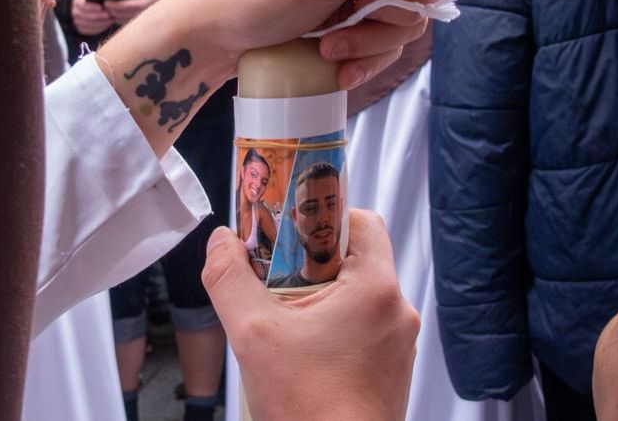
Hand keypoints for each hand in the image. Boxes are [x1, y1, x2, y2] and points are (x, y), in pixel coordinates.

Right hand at [71, 0, 115, 35]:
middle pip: (86, 16)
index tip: (101, 7)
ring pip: (89, 25)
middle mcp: (75, 12)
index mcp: (77, 2)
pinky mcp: (82, 29)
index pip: (83, 5)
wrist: (86, 10)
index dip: (92, 7)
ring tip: (111, 19)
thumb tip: (106, 0)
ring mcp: (77, 22)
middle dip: (99, 16)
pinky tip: (108, 24)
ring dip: (102, 22)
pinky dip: (101, 27)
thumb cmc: (92, 2)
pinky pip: (91, 30)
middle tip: (109, 15)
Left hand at [103, 0, 170, 23]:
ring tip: (106, 9)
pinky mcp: (139, 25)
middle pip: (123, 15)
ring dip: (113, 16)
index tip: (107, 2)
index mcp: (148, 3)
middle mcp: (144, 14)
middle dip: (111, 11)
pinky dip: (118, 20)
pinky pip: (126, 24)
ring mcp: (141, 21)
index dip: (116, 5)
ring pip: (123, 21)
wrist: (172, 12)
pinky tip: (113, 14)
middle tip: (103, 5)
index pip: (128, 5)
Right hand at [203, 210, 418, 420]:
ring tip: (281, 318)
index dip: (321, 216)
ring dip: (319, 298)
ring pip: (356, 296)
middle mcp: (397, 311)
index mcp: (376, 289)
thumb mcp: (252, 334)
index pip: (360, 220)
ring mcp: (397, 344)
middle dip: (309, 262)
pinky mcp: (390, 369)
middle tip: (272, 276)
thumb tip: (221, 241)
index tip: (286, 230)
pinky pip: (361, 328)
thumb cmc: (308, 408)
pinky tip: (299, 351)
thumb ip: (230, 278)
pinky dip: (331, 328)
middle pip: (354, 258)